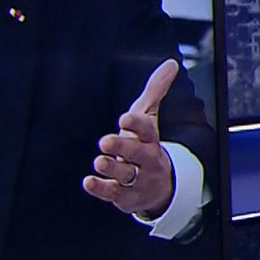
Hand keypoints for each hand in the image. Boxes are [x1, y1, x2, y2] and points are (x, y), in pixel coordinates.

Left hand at [83, 59, 178, 215]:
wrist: (159, 188)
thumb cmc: (146, 145)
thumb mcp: (149, 118)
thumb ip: (156, 91)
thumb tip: (171, 63)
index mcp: (151, 139)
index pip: (148, 129)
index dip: (137, 124)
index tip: (125, 118)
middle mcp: (146, 160)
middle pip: (138, 153)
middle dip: (123, 147)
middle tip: (105, 141)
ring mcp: (137, 179)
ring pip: (125, 174)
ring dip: (112, 168)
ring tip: (99, 161)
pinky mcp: (125, 196)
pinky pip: (113, 193)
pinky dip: (100, 188)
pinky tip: (89, 181)